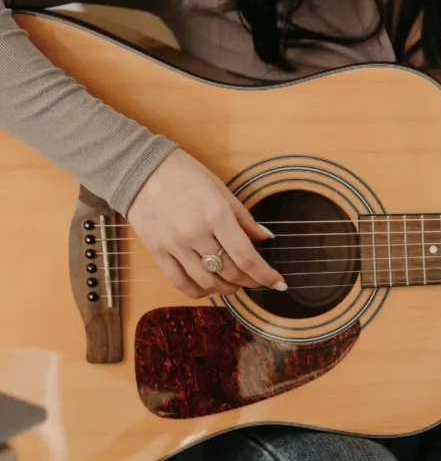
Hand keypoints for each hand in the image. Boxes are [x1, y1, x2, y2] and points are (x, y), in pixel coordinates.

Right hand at [126, 149, 286, 298]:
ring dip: (227, 289)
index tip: (279, 283)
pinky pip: (180, 282)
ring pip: (207, 282)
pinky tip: (209, 287)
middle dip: (250, 281)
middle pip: (229, 272)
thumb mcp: (221, 190)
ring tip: (235, 284)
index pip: (246, 257)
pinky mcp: (157, 252)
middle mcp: (196, 234)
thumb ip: (244, 218)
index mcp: (216, 215)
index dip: (265, 275)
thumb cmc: (185, 174)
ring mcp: (174, 245)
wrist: (140, 169)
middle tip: (258, 280)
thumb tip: (265, 238)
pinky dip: (199, 291)